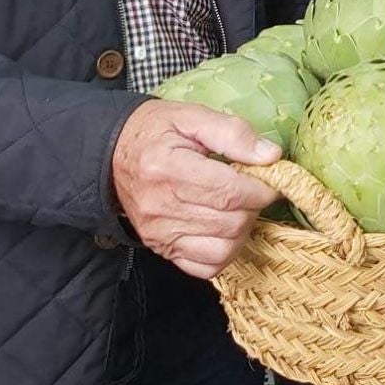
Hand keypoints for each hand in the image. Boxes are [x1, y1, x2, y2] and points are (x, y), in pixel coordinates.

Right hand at [111, 99, 280, 278]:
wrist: (111, 154)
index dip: (262, 188)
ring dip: (243, 229)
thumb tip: (271, 156)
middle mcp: (160, 208)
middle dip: (254, 206)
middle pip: (230, 222)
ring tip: (239, 206)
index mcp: (167, 168)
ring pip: (223, 248)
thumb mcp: (192, 117)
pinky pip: (205, 267)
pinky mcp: (161, 249)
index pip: (229, 192)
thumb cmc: (156, 132)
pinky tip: (225, 228)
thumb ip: (233, 133)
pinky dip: (225, 251)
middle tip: (253, 188)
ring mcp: (159, 234)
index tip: (273, 177)